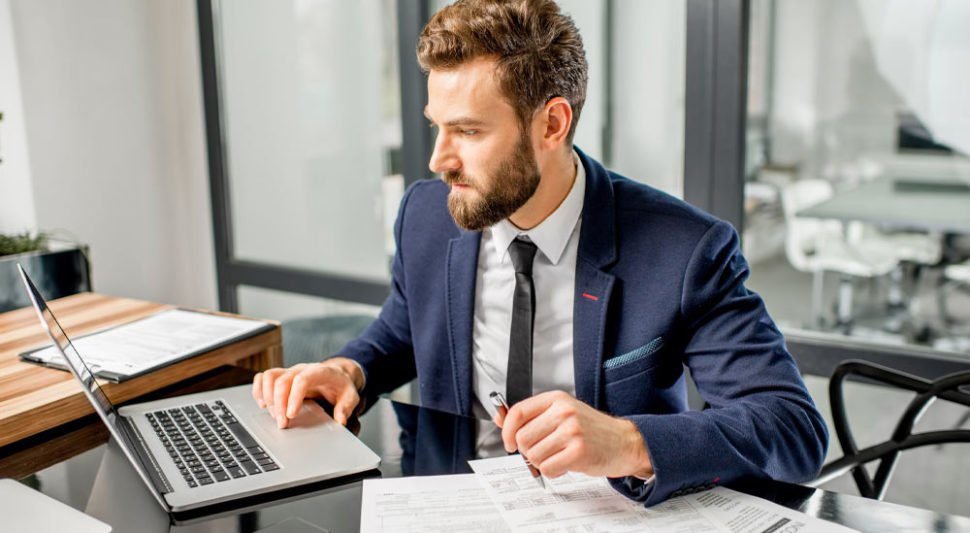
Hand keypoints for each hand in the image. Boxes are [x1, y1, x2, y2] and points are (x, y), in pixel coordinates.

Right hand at [251, 357, 363, 428]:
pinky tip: (263, 405)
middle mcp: (301, 369)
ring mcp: (290, 371)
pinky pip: (263, 377)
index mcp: (319, 372)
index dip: (294, 397)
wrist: (336, 374)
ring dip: (267, 397)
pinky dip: (259, 390)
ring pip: (269, 376)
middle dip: (279, 404)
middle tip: (283, 424)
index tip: (291, 415)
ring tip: (274, 416)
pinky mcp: (282, 376)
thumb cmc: (341, 385)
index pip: (302, 379)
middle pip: (282, 380)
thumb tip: (340, 420)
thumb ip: (346, 407)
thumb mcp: (351, 395)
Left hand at [495, 390, 652, 478]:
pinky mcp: (579, 452)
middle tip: (545, 450)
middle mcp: (563, 412)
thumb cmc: (592, 430)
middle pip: (522, 438)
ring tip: (559, 456)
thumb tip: (500, 418)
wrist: (624, 442)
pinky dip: (552, 471)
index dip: (507, 431)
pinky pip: (548, 468)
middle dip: (528, 450)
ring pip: (533, 456)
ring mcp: (572, 431)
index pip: (518, 412)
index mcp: (556, 399)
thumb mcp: (561, 413)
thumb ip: (531, 416)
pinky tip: (565, 464)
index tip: (509, 442)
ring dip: (542, 462)